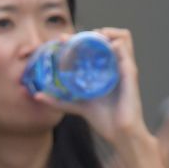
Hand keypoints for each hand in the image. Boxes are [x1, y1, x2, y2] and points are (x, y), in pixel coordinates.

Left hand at [68, 28, 145, 147]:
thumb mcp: (77, 106)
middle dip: (93, 32)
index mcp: (106, 69)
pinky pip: (126, 53)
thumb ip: (59, 101)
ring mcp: (125, 68)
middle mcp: (116, 66)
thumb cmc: (104, 119)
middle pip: (110, 36)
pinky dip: (116, 45)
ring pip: (123, 37)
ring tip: (93, 39)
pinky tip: (105, 48)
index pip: (97, 44)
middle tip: (75, 39)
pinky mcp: (131, 74)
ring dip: (108, 33)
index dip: (81, 37)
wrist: (120, 134)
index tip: (62, 40)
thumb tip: (37, 96)